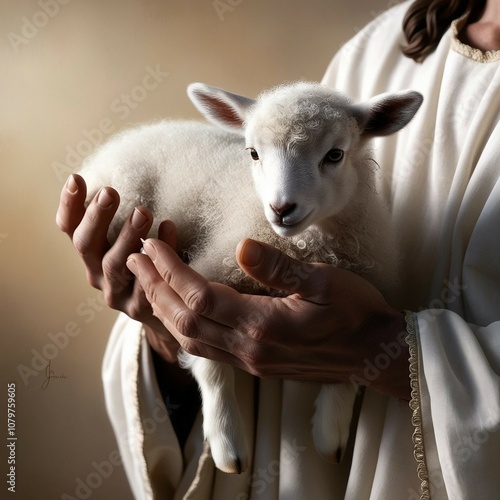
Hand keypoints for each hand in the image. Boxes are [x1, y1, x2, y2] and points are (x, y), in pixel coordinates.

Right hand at [55, 174, 180, 363]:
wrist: (168, 306)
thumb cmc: (147, 261)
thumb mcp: (129, 238)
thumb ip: (122, 217)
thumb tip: (123, 168)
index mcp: (89, 253)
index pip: (69, 228)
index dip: (70, 205)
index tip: (77, 178)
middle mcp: (95, 273)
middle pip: (86, 246)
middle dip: (96, 218)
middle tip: (110, 192)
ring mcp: (116, 293)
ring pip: (115, 265)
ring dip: (127, 237)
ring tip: (143, 212)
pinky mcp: (140, 308)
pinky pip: (149, 280)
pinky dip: (160, 254)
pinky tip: (169, 229)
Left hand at [126, 237, 410, 399]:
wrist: (374, 354)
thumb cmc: (355, 313)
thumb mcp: (325, 282)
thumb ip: (280, 268)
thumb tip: (241, 247)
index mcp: (263, 327)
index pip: (199, 297)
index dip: (170, 270)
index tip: (152, 244)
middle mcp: (248, 349)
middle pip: (184, 321)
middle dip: (155, 288)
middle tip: (135, 259)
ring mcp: (249, 361)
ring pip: (189, 339)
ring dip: (163, 308)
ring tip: (146, 280)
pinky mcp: (254, 363)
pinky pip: (204, 348)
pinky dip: (182, 326)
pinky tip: (176, 310)